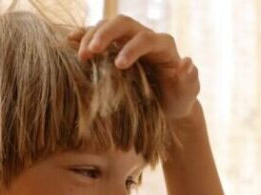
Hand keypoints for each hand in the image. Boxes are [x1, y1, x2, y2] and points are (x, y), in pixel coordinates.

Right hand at [69, 16, 199, 120]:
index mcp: (164, 46)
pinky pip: (97, 35)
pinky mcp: (115, 47)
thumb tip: (188, 62)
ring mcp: (129, 40)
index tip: (119, 66)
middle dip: (106, 34)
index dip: (132, 49)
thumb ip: (191, 81)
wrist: (168, 104)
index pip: (146, 39)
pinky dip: (84, 36)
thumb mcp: (187, 95)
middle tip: (90, 51)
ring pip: (108, 26)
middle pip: (124, 24)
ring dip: (92, 36)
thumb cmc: (178, 100)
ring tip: (81, 55)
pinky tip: (69, 42)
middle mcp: (145, 37)